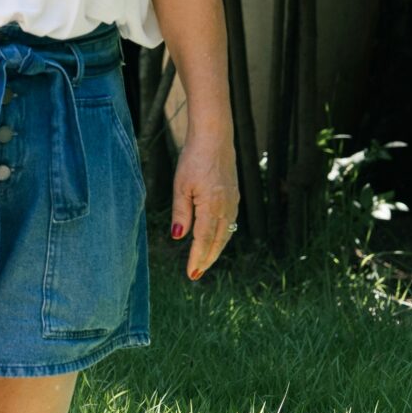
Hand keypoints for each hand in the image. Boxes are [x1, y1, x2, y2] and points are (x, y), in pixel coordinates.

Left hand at [170, 133, 238, 280]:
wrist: (215, 138)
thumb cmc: (194, 159)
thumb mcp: (181, 186)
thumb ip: (181, 213)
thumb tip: (177, 236)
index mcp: (212, 206)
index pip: (204, 240)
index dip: (197, 258)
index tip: (191, 273)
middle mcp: (226, 208)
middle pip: (218, 241)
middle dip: (207, 259)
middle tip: (196, 274)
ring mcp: (233, 202)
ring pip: (226, 234)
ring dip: (215, 249)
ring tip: (204, 261)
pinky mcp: (234, 196)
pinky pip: (230, 223)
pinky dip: (222, 236)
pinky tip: (216, 239)